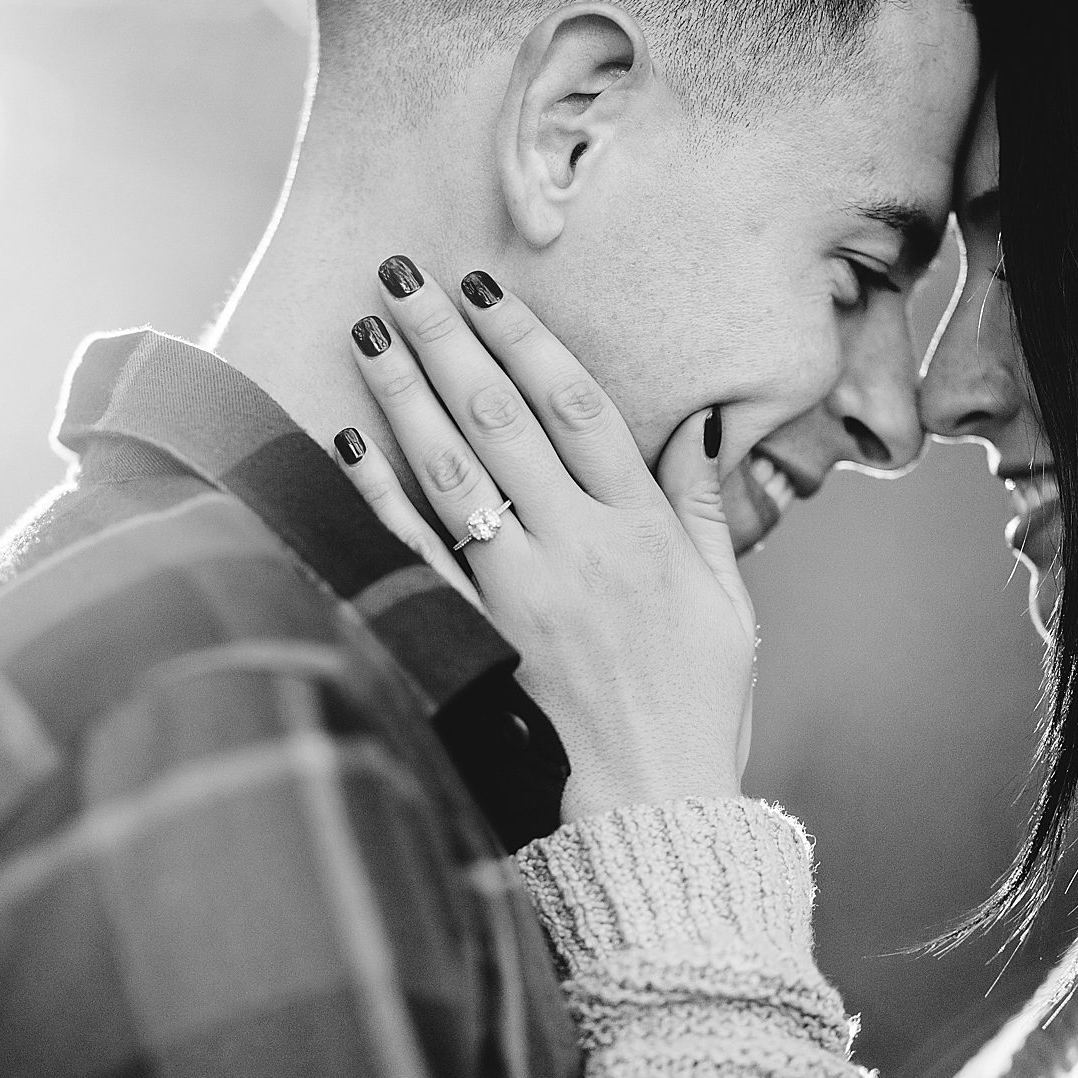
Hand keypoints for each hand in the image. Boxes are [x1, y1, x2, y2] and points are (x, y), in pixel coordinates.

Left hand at [335, 261, 755, 821]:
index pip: (578, 408)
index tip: (484, 287)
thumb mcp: (728, 601)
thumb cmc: (701, 703)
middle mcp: (580, 547)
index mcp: (644, 531)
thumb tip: (699, 425)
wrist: (656, 802)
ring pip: (454, 472)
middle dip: (447, 340)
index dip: (526, 339)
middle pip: (503, 420)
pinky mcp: (483, 635)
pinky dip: (381, 497)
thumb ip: (706, 510)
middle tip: (400, 275)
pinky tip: (349, 443)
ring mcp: (524, 591)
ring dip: (405, 396)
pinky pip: (422, 555)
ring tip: (368, 332)